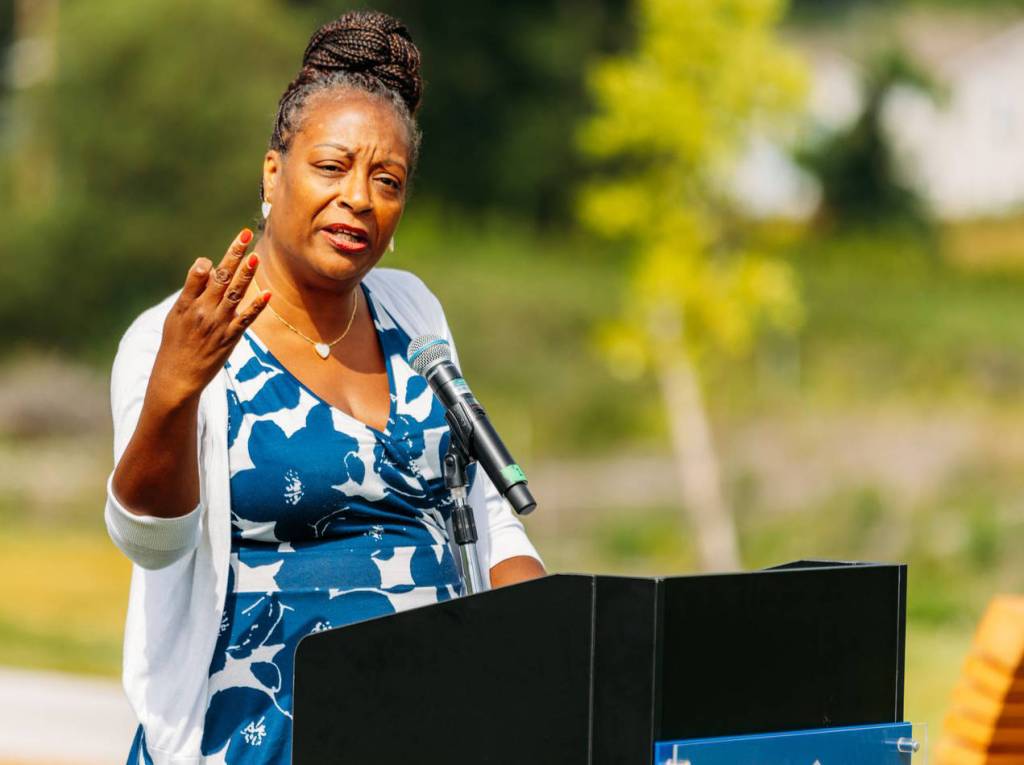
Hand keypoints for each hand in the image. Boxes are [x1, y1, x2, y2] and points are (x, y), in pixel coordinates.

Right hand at [151, 228, 269, 405]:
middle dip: (232, 255)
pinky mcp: (230, 338)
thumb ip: (193, 292)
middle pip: (220, 278)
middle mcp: (202, 311)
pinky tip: (268, 293)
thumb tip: (210, 268)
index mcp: (186, 304)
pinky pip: (246, 319)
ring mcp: (217, 324)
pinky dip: (256, 306)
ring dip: (246, 275)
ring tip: (255, 257)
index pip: (197, 276)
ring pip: (234, 294)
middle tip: (243, 235)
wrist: (177, 376)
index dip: (205, 265)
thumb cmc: (176, 343)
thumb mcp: (176, 315)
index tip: (211, 258)